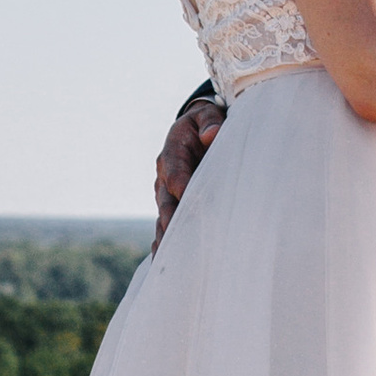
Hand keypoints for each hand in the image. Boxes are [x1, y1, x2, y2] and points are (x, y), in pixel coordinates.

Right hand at [153, 99, 224, 245]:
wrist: (194, 131)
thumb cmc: (204, 124)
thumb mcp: (206, 115)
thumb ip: (210, 122)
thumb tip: (212, 134)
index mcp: (172, 152)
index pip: (174, 170)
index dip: (180, 182)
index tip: (186, 195)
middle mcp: (164, 176)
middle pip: (166, 200)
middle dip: (171, 219)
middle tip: (176, 237)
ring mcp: (166, 194)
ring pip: (164, 217)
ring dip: (166, 236)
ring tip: (168, 258)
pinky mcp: (172, 207)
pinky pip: (165, 225)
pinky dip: (164, 242)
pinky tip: (163, 260)